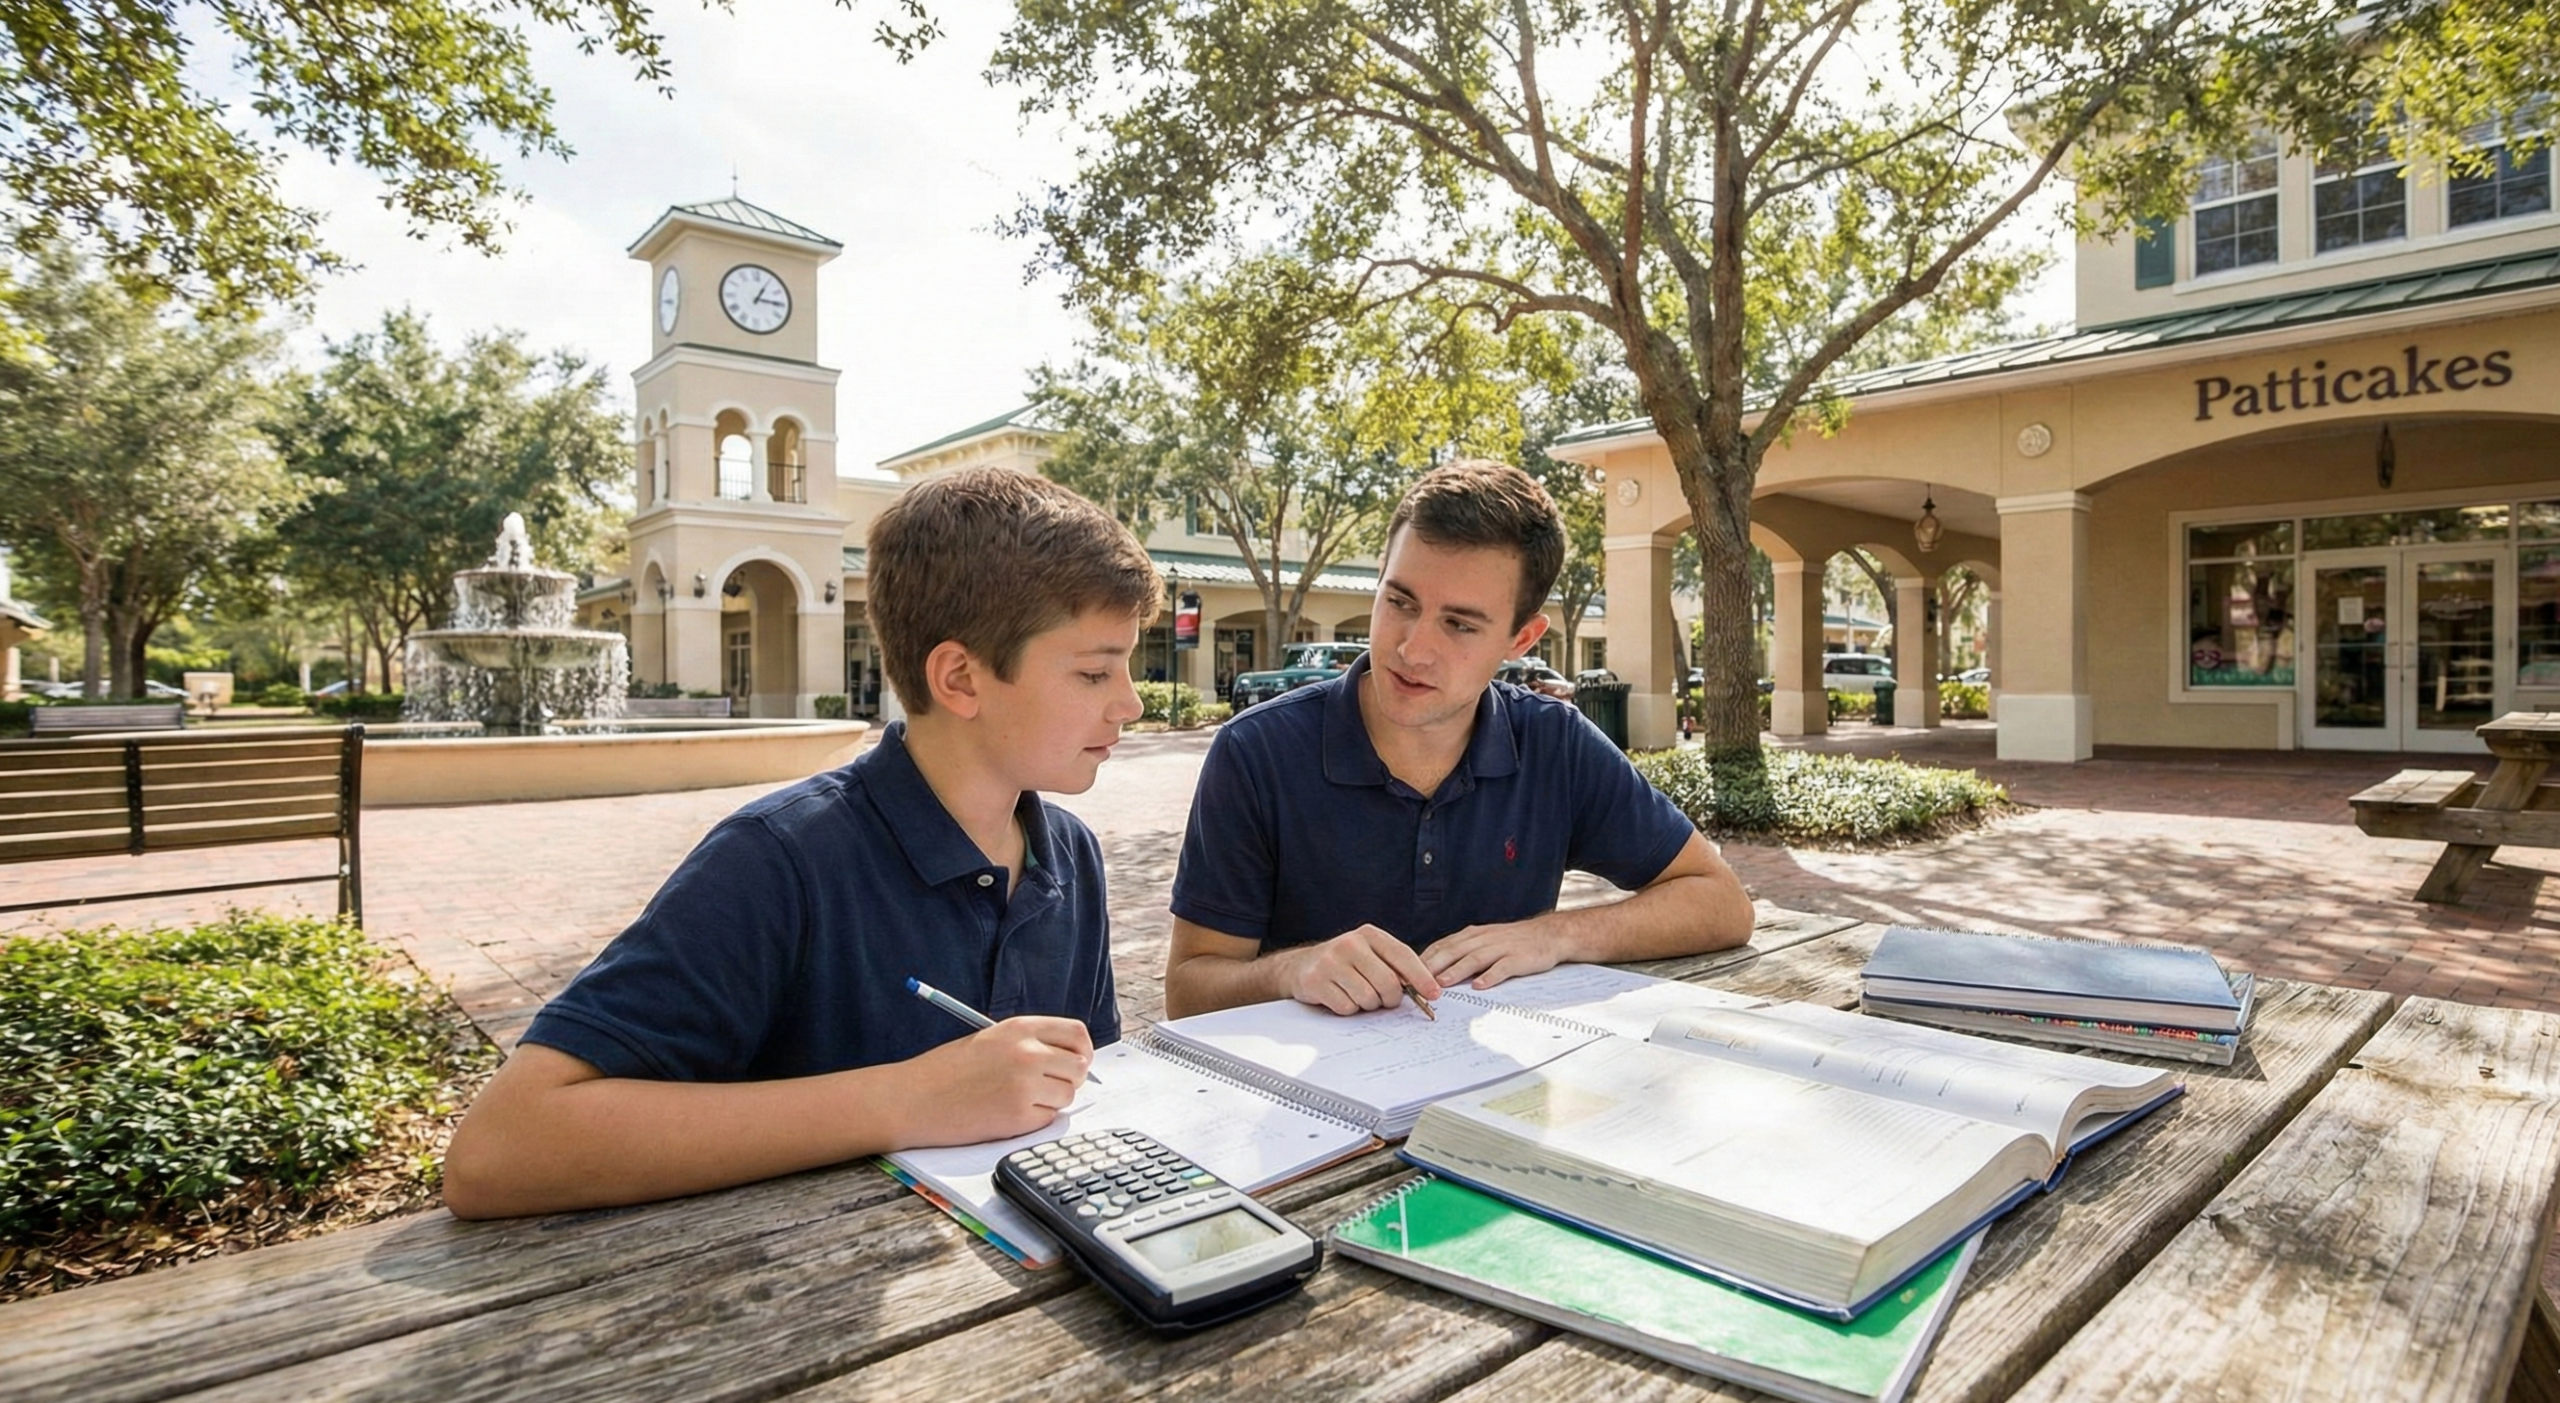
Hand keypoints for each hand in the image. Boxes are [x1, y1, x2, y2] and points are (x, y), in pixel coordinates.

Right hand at [899, 1016, 1092, 1146]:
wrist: (913, 1099)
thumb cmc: (945, 1070)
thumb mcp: (991, 1039)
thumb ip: (1030, 1043)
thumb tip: (1069, 1059)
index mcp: (1020, 1028)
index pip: (1077, 1035)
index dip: (1081, 1051)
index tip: (1073, 1062)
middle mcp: (1027, 1053)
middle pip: (1079, 1067)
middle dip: (1069, 1079)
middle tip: (1047, 1086)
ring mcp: (1024, 1085)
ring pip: (1067, 1096)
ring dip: (1051, 1102)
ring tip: (1018, 1100)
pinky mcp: (1018, 1117)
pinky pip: (1048, 1119)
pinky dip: (1034, 1120)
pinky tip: (1005, 1113)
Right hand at [1280, 926, 1441, 1016]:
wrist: (1301, 967)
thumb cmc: (1344, 964)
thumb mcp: (1369, 955)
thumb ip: (1394, 966)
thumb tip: (1425, 989)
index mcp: (1368, 934)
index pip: (1403, 955)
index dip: (1421, 977)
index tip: (1434, 994)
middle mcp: (1350, 944)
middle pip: (1388, 983)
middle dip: (1390, 998)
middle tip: (1384, 999)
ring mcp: (1331, 962)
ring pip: (1368, 998)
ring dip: (1367, 1005)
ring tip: (1356, 994)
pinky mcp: (1316, 981)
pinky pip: (1347, 1007)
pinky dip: (1348, 1009)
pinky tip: (1340, 996)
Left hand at [1423, 920, 1563, 990]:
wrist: (1549, 934)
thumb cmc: (1512, 942)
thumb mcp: (1483, 941)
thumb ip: (1461, 952)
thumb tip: (1433, 970)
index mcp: (1471, 935)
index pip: (1441, 946)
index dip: (1423, 959)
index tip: (1406, 974)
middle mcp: (1483, 939)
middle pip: (1453, 951)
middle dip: (1432, 966)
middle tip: (1414, 981)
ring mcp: (1501, 948)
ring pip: (1474, 958)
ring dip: (1456, 971)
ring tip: (1441, 983)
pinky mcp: (1519, 958)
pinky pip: (1503, 967)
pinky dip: (1490, 976)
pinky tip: (1480, 986)